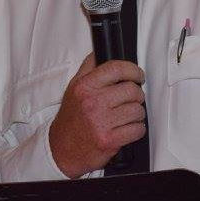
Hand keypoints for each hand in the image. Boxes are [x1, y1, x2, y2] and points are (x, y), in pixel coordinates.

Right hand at [49, 53, 145, 177]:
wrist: (61, 149)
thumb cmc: (70, 119)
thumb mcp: (73, 88)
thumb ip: (88, 68)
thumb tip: (100, 51)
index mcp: (85, 87)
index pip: (116, 69)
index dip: (133, 70)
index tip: (138, 75)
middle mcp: (93, 103)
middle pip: (132, 90)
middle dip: (136, 95)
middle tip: (131, 99)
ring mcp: (101, 122)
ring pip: (137, 111)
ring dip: (137, 114)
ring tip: (126, 116)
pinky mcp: (109, 140)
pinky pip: (137, 130)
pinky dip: (137, 129)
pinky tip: (127, 129)